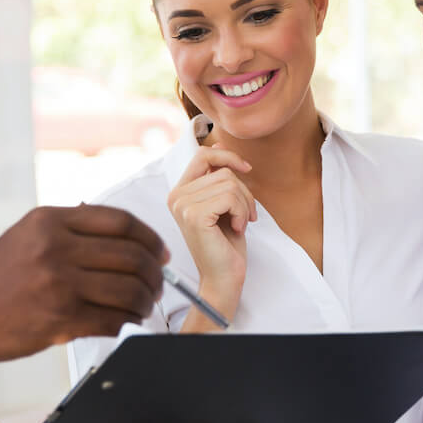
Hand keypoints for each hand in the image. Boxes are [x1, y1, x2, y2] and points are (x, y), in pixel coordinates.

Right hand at [0, 204, 165, 385]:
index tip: (160, 253)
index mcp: (50, 221)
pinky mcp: (61, 319)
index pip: (120, 221)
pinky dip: (128, 323)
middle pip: (131, 255)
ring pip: (128, 289)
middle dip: (154, 274)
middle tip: (158, 285)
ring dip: (145, 302)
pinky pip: (113, 320)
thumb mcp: (27, 236)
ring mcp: (59, 284)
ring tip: (144, 307)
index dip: (150, 238)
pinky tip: (126, 324)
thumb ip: (70, 230)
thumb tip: (124, 238)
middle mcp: (56, 247)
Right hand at [165, 146, 254, 318]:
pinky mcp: (195, 215)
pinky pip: (230, 197)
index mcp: (180, 192)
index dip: (227, 156)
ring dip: (245, 204)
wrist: (223, 278)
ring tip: (240, 223)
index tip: (246, 169)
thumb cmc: (225, 244)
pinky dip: (242, 212)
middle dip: (244, 192)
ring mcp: (183, 205)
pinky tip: (237, 229)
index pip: (202, 155)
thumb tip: (219, 145)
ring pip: (229, 183)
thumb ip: (218, 177)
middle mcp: (176, 197)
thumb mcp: (224, 204)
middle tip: (246, 216)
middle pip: (223, 171)